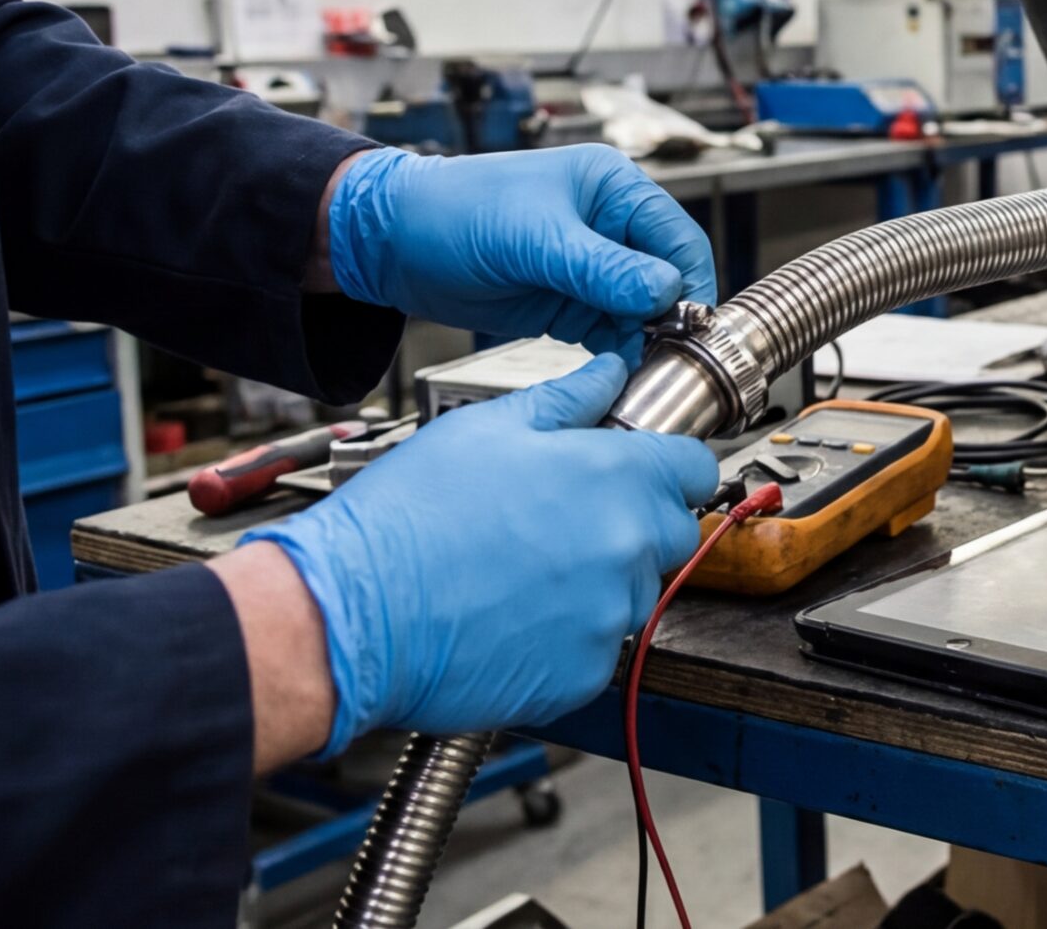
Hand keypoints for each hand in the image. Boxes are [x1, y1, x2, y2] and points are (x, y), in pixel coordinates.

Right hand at [239, 354, 717, 753]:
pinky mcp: (584, 673)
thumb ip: (567, 400)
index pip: (693, 468)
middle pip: (670, 532)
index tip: (644, 472)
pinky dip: (569, 636)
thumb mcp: (486, 429)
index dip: (667, 465)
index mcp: (614, 476)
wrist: (353, 613)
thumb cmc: (409, 518)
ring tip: (524, 571)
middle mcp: (626, 547)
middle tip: (563, 523)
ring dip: (599, 582)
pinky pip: (599, 648)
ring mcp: (610, 615)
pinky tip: (514, 616)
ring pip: (633, 593)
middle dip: (633, 524)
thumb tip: (608, 373)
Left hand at [322, 145, 714, 361]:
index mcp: (613, 188)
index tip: (691, 327)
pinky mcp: (569, 302)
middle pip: (667, 279)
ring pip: (643, 312)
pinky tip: (619, 373)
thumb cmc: (454, 212)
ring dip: (645, 342)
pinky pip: (610, 331)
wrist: (391, 245)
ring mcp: (591, 267)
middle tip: (669, 357)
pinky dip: (618, 354)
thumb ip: (602, 269)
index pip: (677, 239)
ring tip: (644, 371)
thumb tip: (664, 292)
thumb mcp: (534, 239)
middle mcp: (609, 225)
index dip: (689, 284)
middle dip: (669, 319)